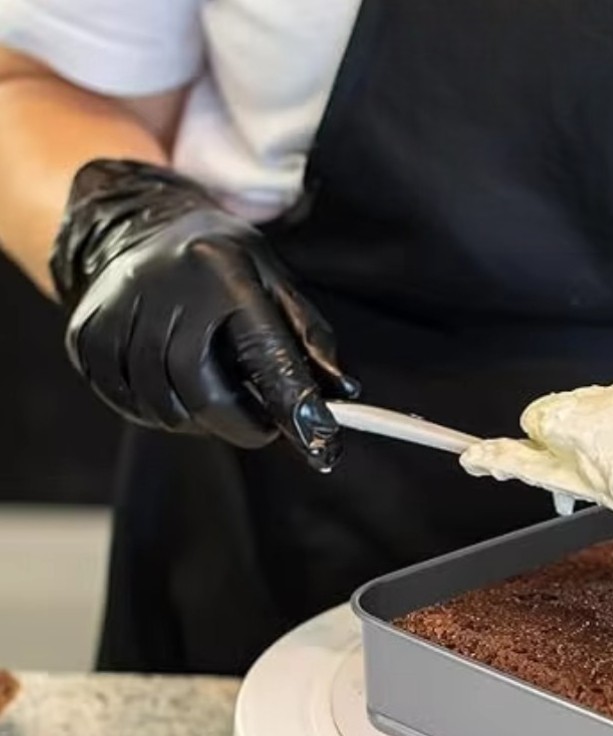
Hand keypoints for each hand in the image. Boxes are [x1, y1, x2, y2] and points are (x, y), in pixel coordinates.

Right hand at [50, 159, 356, 470]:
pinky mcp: (85, 334)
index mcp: (222, 272)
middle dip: (238, 423)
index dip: (291, 406)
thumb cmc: (226, 267)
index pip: (261, 353)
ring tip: (216, 395)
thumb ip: (312, 340)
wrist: (141, 229)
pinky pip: (127, 402)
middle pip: (198, 388)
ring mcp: (115, 310)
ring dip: (198, 420)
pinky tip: (173, 386)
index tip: (319, 445)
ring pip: (161, 404)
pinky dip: (158, 410)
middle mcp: (162, 286)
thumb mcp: (278, 285)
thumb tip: (343, 394)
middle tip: (262, 427)